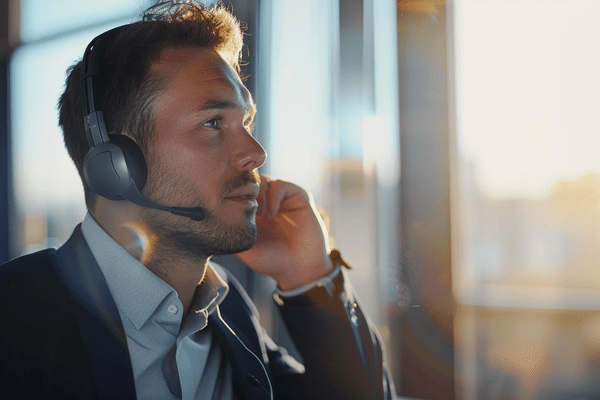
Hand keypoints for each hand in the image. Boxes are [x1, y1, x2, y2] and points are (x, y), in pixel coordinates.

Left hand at [236, 175, 333, 289]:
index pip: (242, 190)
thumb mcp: (245, 250)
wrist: (299, 270)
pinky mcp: (299, 198)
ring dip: (259, 192)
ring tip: (259, 212)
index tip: (232, 206)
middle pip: (252, 180)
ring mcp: (284, 200)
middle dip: (246, 190)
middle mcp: (270, 203)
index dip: (235, 194)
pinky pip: (282, 185)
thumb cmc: (273, 263)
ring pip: (266, 179)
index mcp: (257, 212)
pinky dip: (274, 196)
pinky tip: (271, 214)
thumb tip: (212, 223)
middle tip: (246, 206)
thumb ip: (232, 235)